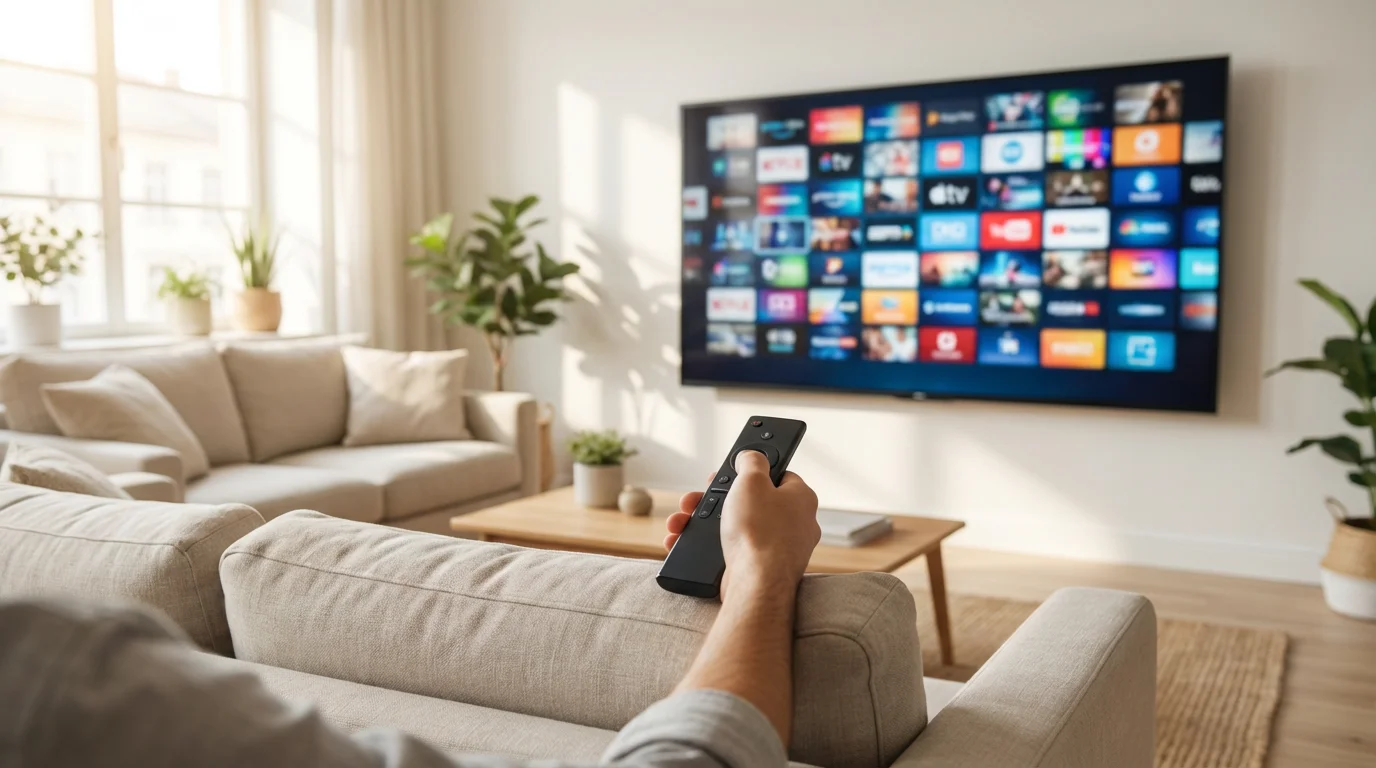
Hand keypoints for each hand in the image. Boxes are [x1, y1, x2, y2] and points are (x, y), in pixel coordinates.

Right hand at [665, 451, 819, 594]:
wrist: (755, 585)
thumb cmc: (760, 533)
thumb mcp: (751, 480)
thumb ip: (751, 461)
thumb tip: (750, 456)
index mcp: (801, 498)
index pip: (778, 475)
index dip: (751, 471)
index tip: (732, 471)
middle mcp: (795, 524)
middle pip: (752, 502)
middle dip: (718, 500)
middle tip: (698, 498)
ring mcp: (779, 549)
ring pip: (738, 527)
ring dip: (706, 523)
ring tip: (683, 522)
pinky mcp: (760, 569)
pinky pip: (733, 551)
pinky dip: (709, 547)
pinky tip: (688, 543)